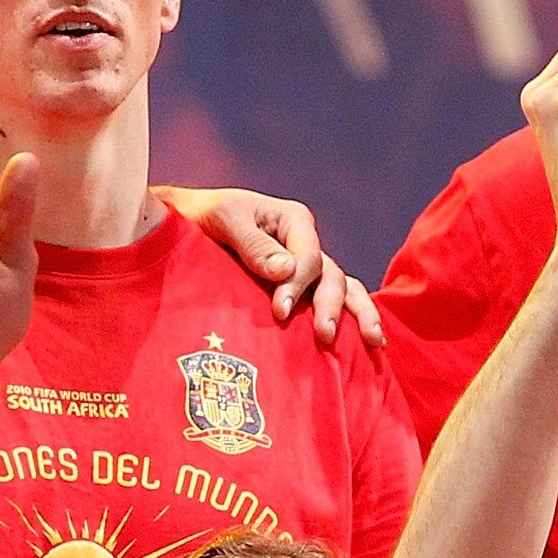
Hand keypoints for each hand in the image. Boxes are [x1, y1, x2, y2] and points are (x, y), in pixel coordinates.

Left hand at [156, 187, 384, 349]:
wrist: (183, 223)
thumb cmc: (201, 216)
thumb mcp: (224, 219)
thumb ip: (253, 244)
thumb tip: (286, 271)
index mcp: (295, 221)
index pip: (309, 258)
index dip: (298, 285)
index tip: (279, 311)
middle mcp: (306, 243)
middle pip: (332, 276)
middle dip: (331, 307)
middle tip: (323, 336)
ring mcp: (306, 267)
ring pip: (343, 289)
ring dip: (359, 314)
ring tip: (374, 342)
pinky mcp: (299, 288)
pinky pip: (328, 299)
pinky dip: (351, 317)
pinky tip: (365, 342)